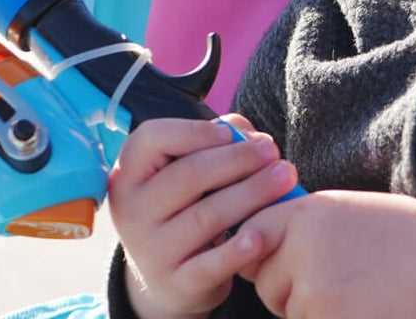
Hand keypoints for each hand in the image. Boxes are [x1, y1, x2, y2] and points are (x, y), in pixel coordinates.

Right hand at [107, 114, 300, 318]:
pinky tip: (260, 237)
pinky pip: (209, 265)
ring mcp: (151, 250)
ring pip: (206, 216)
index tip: (231, 134)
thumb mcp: (185, 174)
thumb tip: (252, 137)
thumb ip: (216, 143)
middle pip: (188, 176)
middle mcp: (133, 212)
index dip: (194, 132)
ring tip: (285, 178)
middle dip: (237, 160)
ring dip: (251, 193)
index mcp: (130, 175)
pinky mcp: (175, 283)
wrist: (167, 279)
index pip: (151, 139)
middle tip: (272, 152)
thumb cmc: (185, 208)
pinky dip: (235, 252)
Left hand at [236, 190, 415, 318]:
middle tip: (332, 284)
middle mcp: (302, 251)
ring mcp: (312, 295)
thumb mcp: (358, 210)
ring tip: (357, 296)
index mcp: (310, 213)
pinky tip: (364, 311)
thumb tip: (271, 236)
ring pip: (288, 311)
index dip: (259, 248)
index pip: (252, 232)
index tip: (276, 257)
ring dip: (310, 311)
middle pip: (264, 280)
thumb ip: (311, 221)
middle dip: (286, 287)